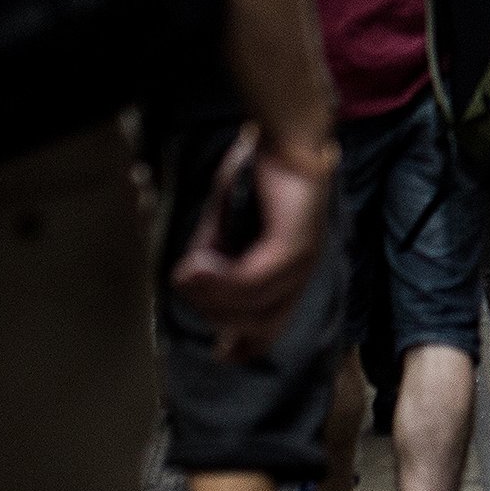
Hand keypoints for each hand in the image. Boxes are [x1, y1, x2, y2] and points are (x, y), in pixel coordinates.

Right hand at [170, 126, 334, 360]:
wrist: (284, 134)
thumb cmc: (256, 175)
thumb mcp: (226, 225)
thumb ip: (213, 259)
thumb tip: (189, 286)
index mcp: (290, 273)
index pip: (273, 327)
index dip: (247, 346)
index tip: (222, 356)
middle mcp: (301, 274)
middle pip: (255, 326)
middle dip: (212, 311)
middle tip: (187, 280)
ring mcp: (301, 262)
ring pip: (249, 305)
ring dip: (209, 293)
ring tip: (188, 268)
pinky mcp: (293, 245)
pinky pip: (251, 280)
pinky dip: (218, 279)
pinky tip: (196, 265)